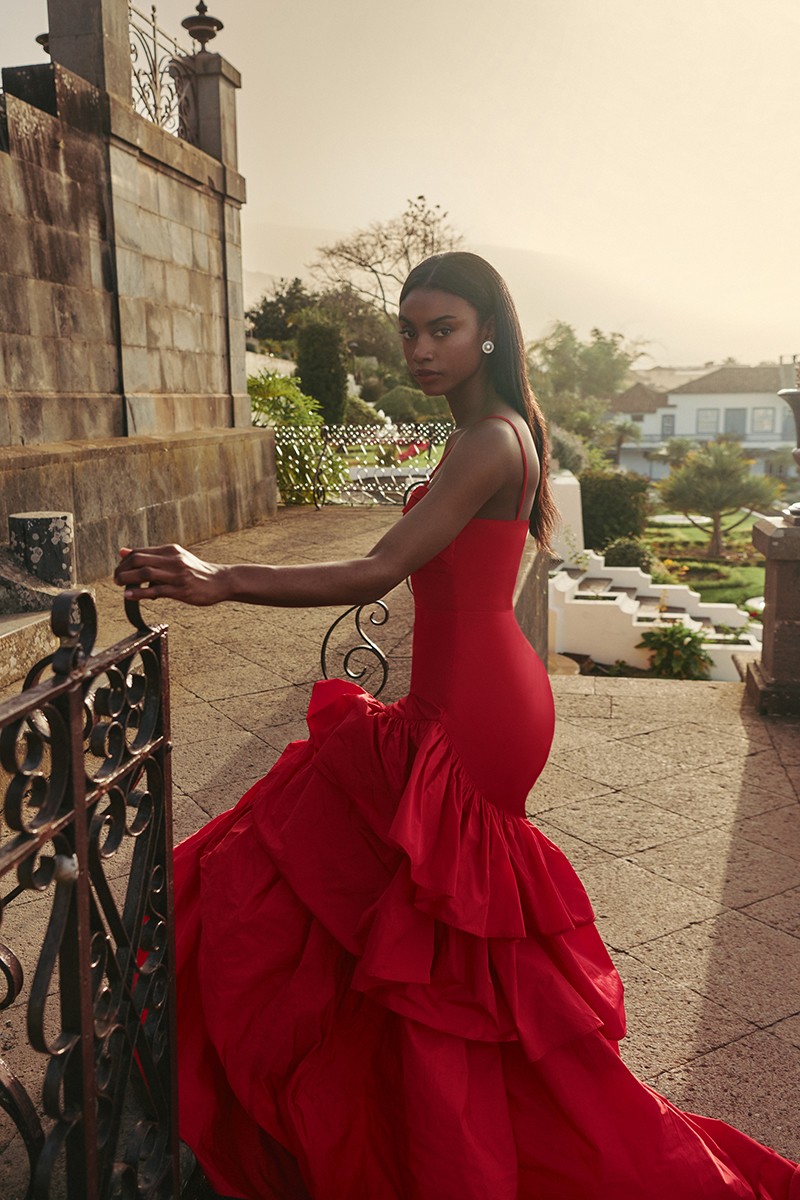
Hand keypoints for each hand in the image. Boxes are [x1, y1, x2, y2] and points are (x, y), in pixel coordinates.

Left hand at [114, 544, 230, 606]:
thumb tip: (123, 552)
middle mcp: (173, 559)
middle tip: (116, 579)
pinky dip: (140, 593)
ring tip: (119, 585)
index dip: (125, 561)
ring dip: (128, 579)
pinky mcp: (181, 589)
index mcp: (170, 550)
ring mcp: (177, 574)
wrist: (220, 581)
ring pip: (145, 573)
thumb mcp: (174, 558)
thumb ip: (150, 556)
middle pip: (139, 560)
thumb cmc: (195, 571)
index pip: (140, 552)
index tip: (119, 570)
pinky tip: (130, 595)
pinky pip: (156, 590)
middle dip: (123, 569)